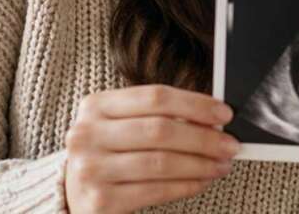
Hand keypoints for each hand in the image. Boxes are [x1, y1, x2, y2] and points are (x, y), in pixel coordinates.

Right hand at [64, 85, 240, 213]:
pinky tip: (202, 181)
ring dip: (200, 164)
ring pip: (161, 162)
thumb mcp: (120, 125)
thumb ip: (157, 116)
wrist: (68, 194)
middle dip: (204, 137)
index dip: (195, 104)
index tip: (225, 113)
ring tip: (221, 165)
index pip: (156, 97)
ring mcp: (91, 169)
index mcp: (95, 105)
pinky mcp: (100, 201)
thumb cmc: (106, 154)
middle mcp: (87, 135)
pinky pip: (155, 190)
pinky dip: (186, 186)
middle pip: (161, 130)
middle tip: (230, 144)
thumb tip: (213, 119)